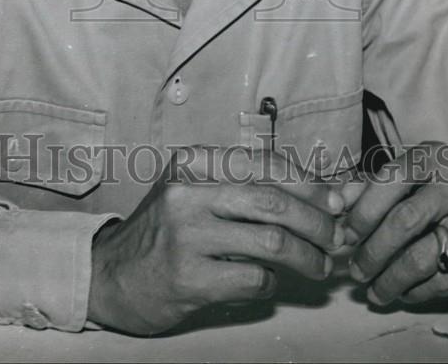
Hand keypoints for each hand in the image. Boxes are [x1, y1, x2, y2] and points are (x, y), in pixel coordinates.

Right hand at [88, 145, 344, 333]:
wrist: (110, 275)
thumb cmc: (165, 231)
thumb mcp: (197, 192)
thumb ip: (248, 188)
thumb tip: (320, 195)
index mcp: (194, 163)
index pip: (265, 165)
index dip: (308, 184)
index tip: (336, 201)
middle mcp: (188, 192)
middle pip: (275, 203)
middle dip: (318, 222)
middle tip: (337, 238)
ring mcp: (187, 235)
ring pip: (271, 241)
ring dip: (307, 257)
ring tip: (321, 266)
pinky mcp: (189, 277)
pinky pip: (253, 279)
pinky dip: (273, 284)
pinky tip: (272, 283)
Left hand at [339, 142, 447, 305]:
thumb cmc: (438, 199)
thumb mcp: (406, 182)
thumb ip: (368, 189)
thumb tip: (335, 205)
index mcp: (436, 158)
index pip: (392, 178)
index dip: (364, 210)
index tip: (346, 236)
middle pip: (406, 221)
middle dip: (373, 252)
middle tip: (356, 272)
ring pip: (423, 258)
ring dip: (390, 280)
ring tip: (374, 290)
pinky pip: (444, 282)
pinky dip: (417, 292)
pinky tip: (404, 292)